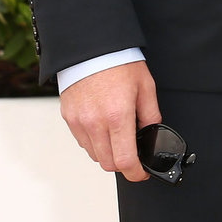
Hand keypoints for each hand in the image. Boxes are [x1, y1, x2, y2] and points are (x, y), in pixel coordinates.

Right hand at [60, 60, 160, 181]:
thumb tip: (153, 133)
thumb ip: (151, 114)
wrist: (91, 48)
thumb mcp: (146, 87)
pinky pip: (82, 141)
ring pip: (94, 154)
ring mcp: (79, 122)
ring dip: (107, 152)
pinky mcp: (68, 118)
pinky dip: (94, 141)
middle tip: (133, 153)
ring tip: (118, 135)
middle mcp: (95, 123)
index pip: (124, 160)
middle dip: (123, 163)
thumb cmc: (119, 64)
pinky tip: (104, 127)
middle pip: (108, 163)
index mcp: (118, 116)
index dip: (135, 172)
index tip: (141, 173)